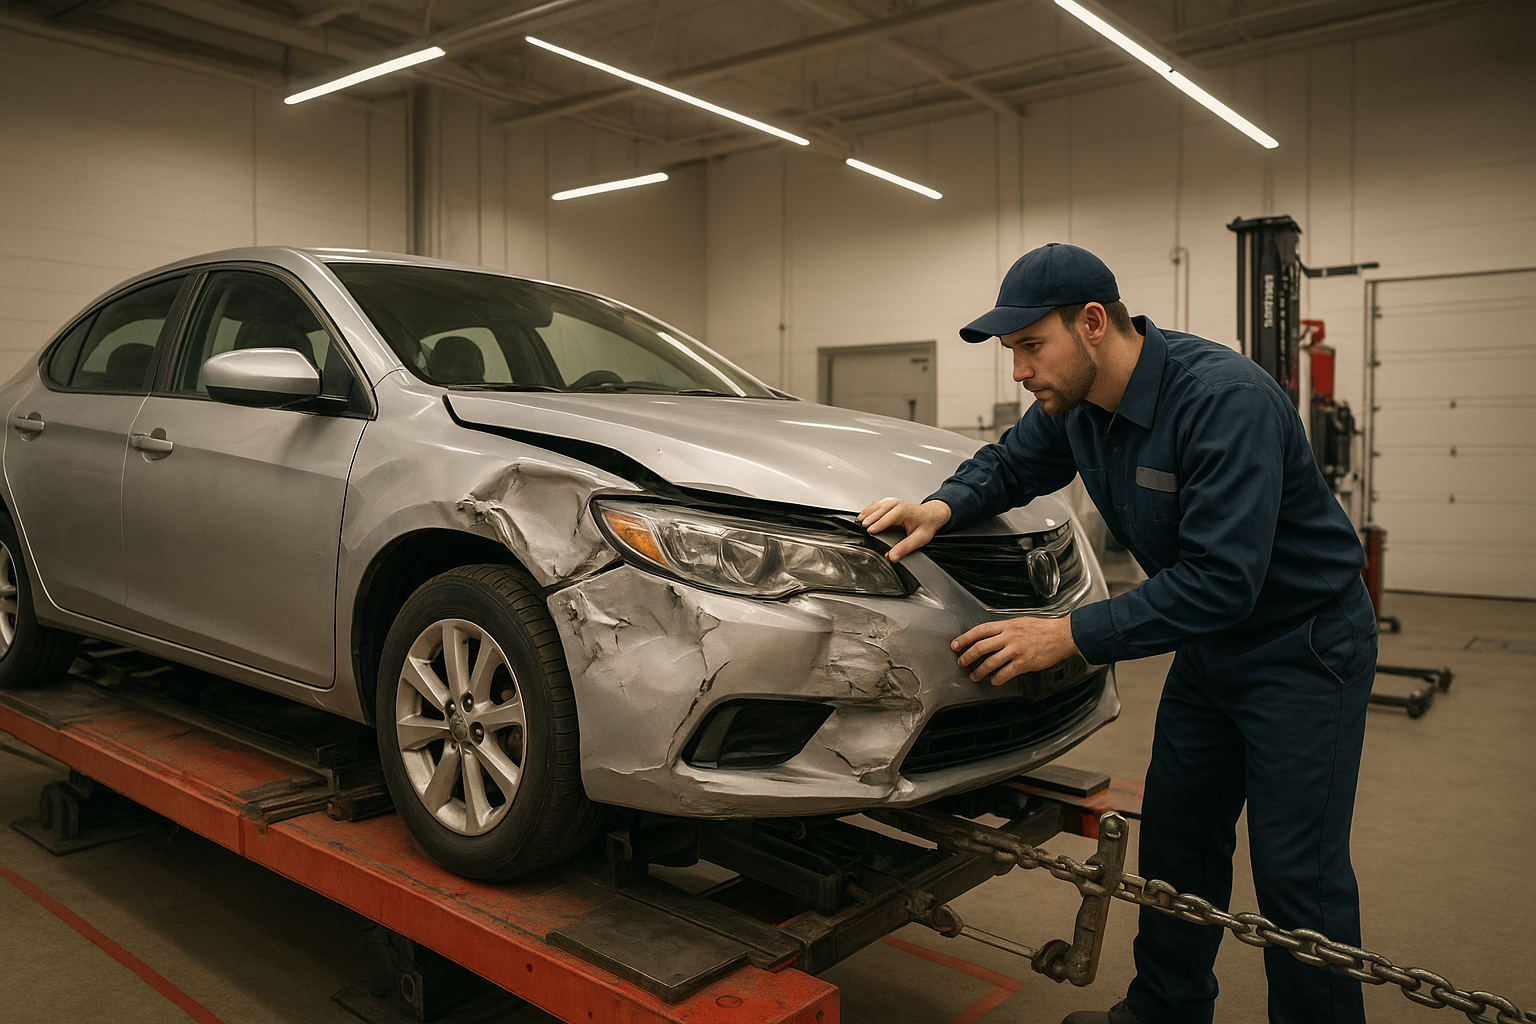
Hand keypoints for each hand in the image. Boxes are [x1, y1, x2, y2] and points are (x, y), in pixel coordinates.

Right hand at [858, 498, 951, 561]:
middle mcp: (898, 504)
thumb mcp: (919, 539)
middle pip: (880, 509)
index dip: (879, 524)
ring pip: (877, 506)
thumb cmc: (926, 525)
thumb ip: (905, 548)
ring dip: (867, 512)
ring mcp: (893, 502)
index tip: (870, 531)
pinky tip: (863, 514)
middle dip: (870, 517)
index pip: (889, 517)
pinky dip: (869, 509)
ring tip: (859, 520)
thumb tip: (892, 556)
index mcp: (904, 511)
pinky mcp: (890, 503)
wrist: (932, 515)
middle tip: (862, 526)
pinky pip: (877, 504)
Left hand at [952, 615, 1078, 685]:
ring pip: (990, 662)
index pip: (979, 630)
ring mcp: (1016, 650)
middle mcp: (1009, 637)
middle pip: (980, 647)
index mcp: (1007, 625)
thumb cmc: (1043, 629)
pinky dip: (996, 679)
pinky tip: (994, 680)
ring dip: (979, 671)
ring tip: (975, 676)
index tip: (956, 645)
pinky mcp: (1024, 663)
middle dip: (967, 656)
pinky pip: (1005, 673)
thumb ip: (1005, 629)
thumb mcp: (1020, 622)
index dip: (964, 638)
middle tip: (962, 662)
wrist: (1063, 634)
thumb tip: (989, 636)